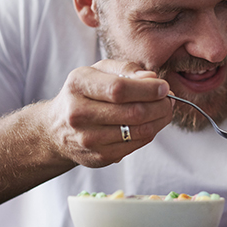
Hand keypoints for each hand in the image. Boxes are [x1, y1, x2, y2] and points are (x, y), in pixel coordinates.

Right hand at [46, 59, 173, 166]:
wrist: (57, 128)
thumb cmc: (85, 93)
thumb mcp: (99, 71)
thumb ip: (127, 69)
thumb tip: (152, 78)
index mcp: (79, 85)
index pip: (119, 89)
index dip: (148, 89)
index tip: (164, 87)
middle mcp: (79, 113)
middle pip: (134, 112)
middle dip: (160, 105)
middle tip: (169, 99)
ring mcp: (88, 138)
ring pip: (139, 131)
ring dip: (160, 120)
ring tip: (164, 110)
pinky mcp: (100, 156)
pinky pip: (137, 144)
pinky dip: (151, 132)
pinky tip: (151, 123)